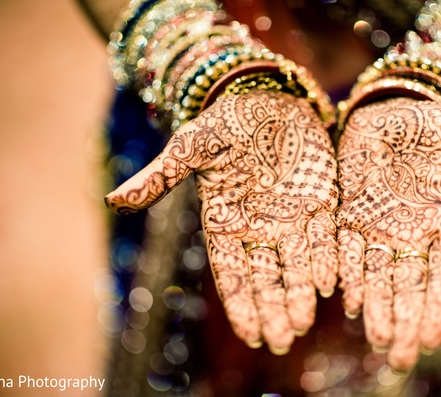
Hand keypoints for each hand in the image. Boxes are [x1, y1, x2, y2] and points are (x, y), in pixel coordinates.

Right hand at [105, 90, 338, 353]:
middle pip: (266, 277)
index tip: (250, 334)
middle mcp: (259, 227)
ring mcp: (290, 216)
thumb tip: (113, 200)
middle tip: (280, 341)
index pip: (232, 273)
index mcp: (225, 222)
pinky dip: (325, 259)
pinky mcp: (320, 199)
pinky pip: (324, 235)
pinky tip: (328, 285)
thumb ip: (160, 177)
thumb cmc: (223, 123)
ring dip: (299, 295)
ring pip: (296, 264)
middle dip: (273, 310)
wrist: (264, 99)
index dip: (241, 303)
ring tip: (302, 325)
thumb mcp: (189, 148)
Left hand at [336, 97, 440, 369]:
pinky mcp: (349, 212)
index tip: (431, 340)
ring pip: (376, 274)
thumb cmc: (438, 130)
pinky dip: (347, 273)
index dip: (437, 307)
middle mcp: (411, 233)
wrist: (394, 111)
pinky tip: (347, 301)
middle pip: (407, 285)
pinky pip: (345, 247)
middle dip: (403, 321)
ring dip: (375, 308)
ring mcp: (378, 225)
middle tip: (399, 358)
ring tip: (375, 340)